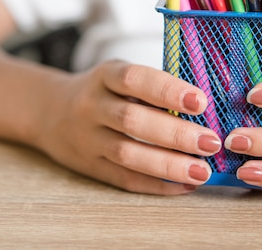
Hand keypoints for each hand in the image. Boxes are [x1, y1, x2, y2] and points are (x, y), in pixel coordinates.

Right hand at [33, 60, 221, 194]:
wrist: (50, 112)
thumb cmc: (102, 92)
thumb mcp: (117, 75)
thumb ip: (152, 87)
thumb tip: (207, 108)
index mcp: (104, 76)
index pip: (134, 79)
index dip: (167, 90)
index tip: (201, 101)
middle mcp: (92, 106)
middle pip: (132, 120)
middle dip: (175, 133)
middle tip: (210, 142)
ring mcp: (88, 139)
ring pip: (127, 154)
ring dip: (168, 165)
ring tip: (202, 171)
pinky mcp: (90, 166)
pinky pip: (123, 179)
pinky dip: (156, 185)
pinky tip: (184, 186)